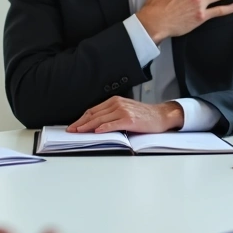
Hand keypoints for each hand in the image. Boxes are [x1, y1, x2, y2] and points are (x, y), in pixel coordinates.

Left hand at [67, 97, 183, 133]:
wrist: (161, 116)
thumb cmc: (144, 115)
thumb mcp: (125, 110)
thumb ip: (112, 114)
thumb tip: (95, 124)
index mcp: (115, 101)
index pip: (93, 110)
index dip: (82, 118)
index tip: (73, 126)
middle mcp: (117, 104)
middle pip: (94, 115)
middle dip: (81, 123)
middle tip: (71, 130)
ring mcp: (123, 111)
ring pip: (101, 120)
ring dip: (88, 126)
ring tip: (79, 132)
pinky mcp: (129, 119)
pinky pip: (113, 124)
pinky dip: (103, 128)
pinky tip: (96, 132)